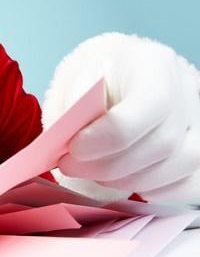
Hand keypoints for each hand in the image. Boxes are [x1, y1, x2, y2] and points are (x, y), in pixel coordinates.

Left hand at [44, 33, 199, 203]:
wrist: (110, 79)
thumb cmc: (91, 80)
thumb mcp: (73, 79)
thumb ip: (72, 106)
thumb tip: (69, 139)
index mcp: (154, 65)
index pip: (152, 105)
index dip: (109, 137)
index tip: (73, 148)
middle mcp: (185, 90)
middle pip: (162, 143)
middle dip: (108, 166)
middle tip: (69, 165)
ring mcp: (196, 120)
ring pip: (179, 166)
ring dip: (126, 180)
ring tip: (91, 171)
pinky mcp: (197, 147)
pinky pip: (190, 182)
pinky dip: (153, 191)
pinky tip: (121, 180)